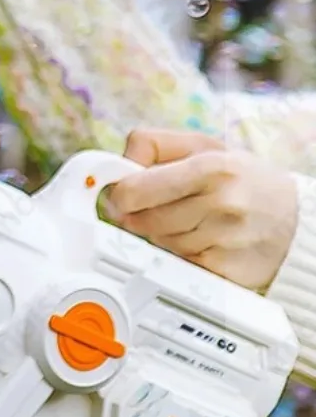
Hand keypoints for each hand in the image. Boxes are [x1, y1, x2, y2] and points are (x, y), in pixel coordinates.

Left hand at [105, 128, 298, 291]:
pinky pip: (178, 264)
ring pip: (158, 243)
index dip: (120, 193)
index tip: (119, 192)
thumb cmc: (242, 178)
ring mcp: (223, 241)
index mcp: (210, 167)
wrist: (298, 222)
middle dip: (137, 214)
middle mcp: (219, 204)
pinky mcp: (225, 272)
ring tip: (186, 219)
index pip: (135, 189)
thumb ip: (154, 144)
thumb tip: (119, 164)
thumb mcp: (203, 146)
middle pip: (141, 220)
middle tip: (150, 206)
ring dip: (159, 234)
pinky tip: (198, 240)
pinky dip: (179, 254)